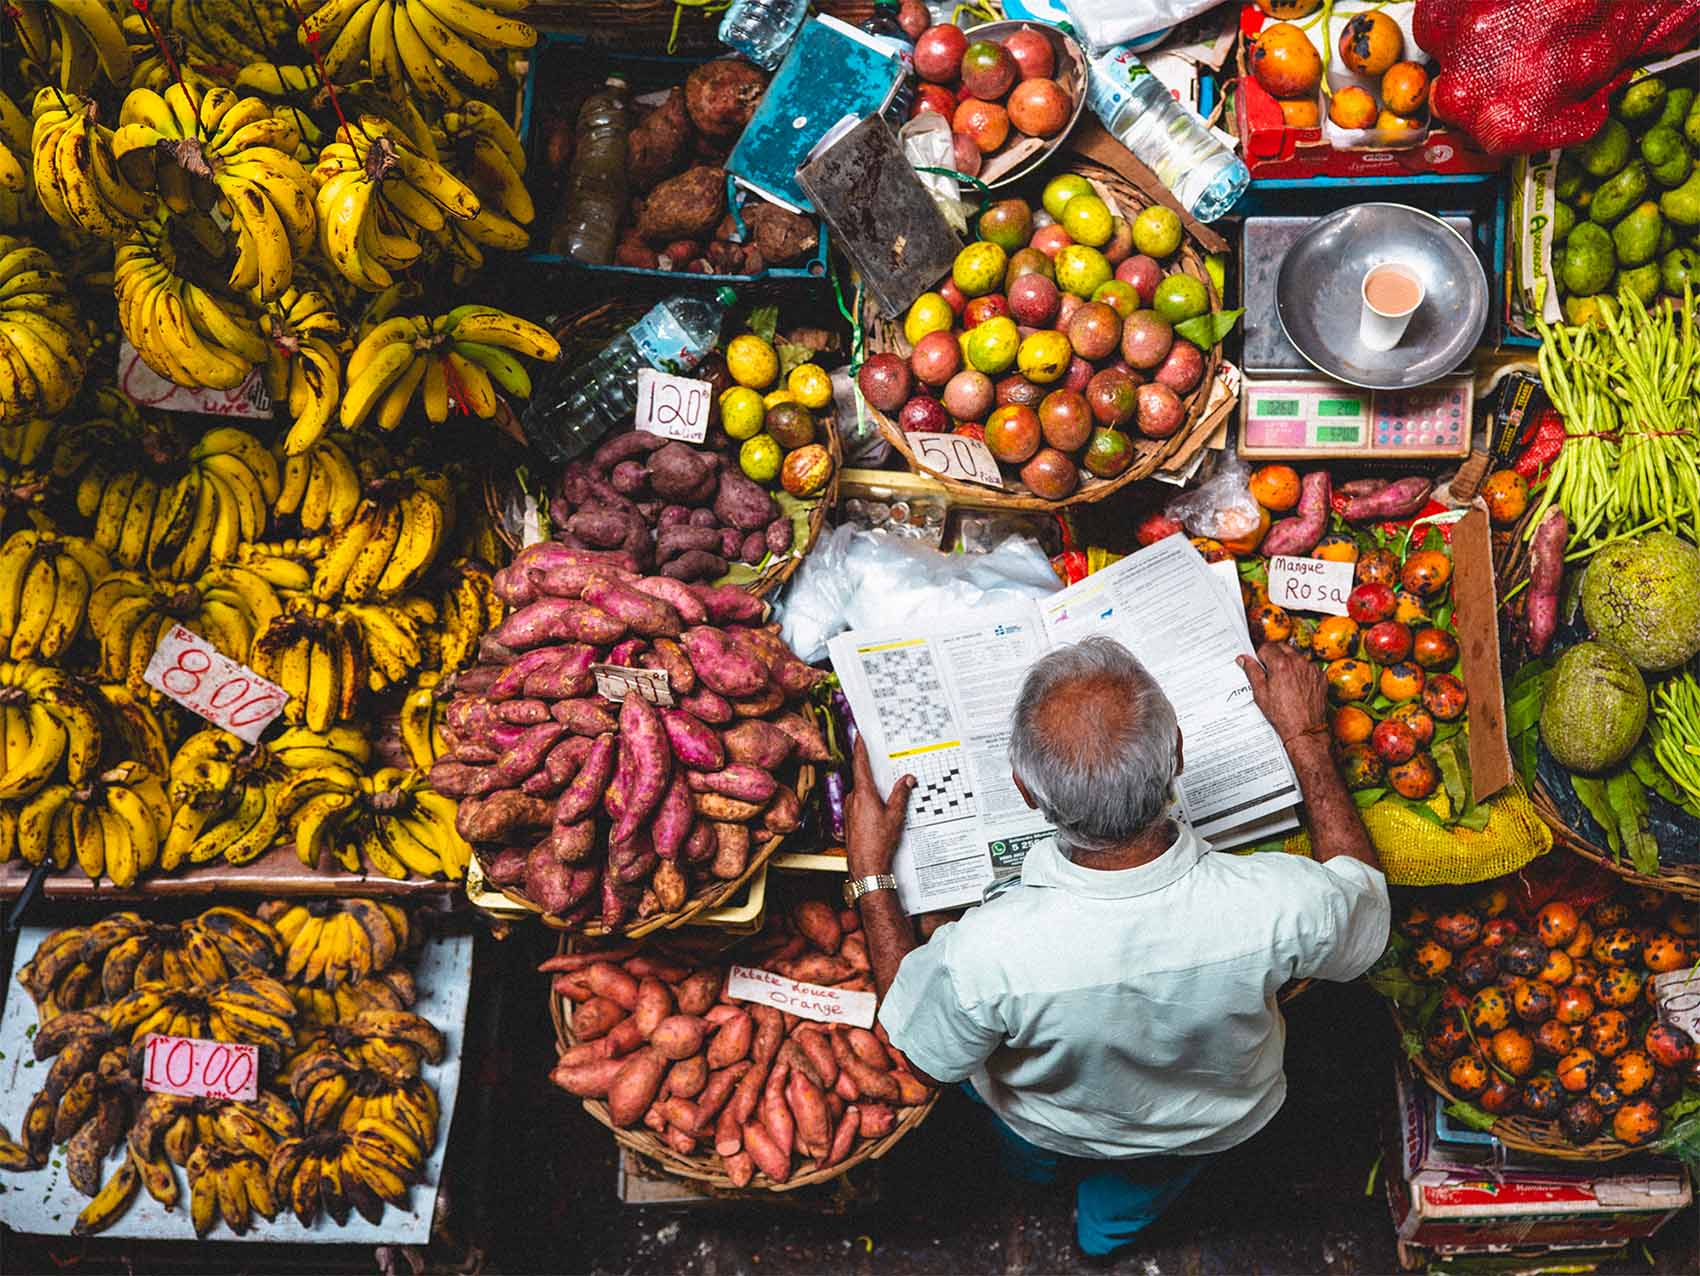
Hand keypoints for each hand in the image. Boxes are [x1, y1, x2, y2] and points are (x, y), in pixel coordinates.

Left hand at [845, 736, 914, 879]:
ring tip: (888, 790)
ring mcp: (850, 810)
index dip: (860, 747)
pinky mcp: (850, 820)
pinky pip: (860, 803)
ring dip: (873, 788)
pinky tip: (881, 808)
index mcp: (863, 794)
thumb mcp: (896, 815)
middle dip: (872, 769)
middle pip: (862, 777)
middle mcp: (853, 799)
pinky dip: (870, 800)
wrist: (866, 866)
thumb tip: (908, 778)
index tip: (859, 735)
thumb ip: (902, 794)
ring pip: (862, 792)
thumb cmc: (880, 843)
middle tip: (882, 759)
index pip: (860, 764)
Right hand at [1237, 641, 1328, 748]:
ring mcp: (1312, 669)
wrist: (1305, 729)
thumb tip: (1244, 659)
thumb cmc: (1282, 714)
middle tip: (1269, 670)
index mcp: (1281, 664)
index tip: (1259, 664)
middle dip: (1274, 654)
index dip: (1260, 655)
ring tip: (1284, 681)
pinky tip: (1297, 685)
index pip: (1267, 646)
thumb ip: (1252, 671)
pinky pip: (1309, 666)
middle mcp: (1298, 662)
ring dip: (1289, 662)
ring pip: (1297, 656)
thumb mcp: (1260, 693)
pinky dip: (1302, 671)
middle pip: (1283, 647)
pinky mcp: (1321, 676)